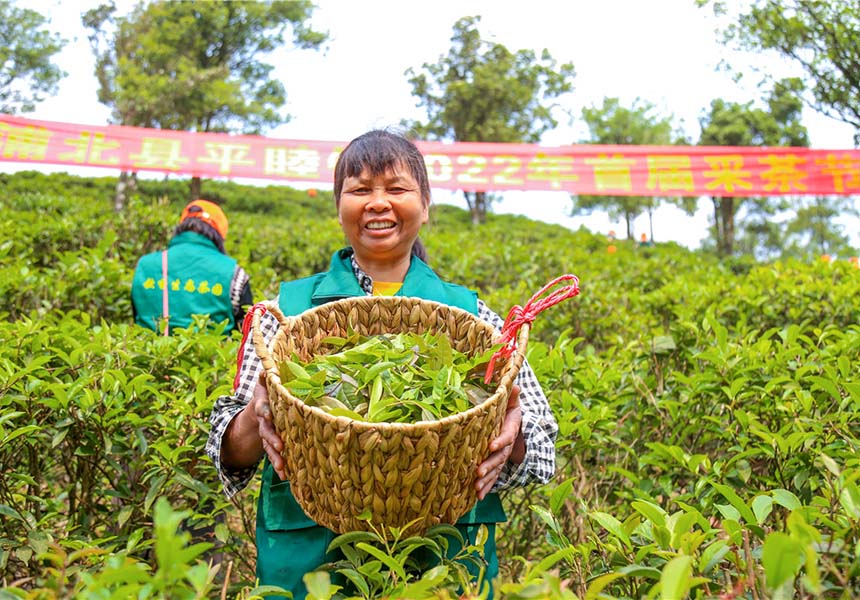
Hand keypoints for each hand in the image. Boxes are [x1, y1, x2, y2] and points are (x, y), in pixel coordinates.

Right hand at [252, 378, 285, 479]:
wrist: (260, 407)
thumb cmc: (268, 393)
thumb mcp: (265, 383)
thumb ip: (265, 377)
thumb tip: (265, 369)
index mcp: (263, 406)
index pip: (263, 408)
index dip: (265, 412)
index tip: (268, 415)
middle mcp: (263, 422)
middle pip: (266, 431)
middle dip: (272, 439)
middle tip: (280, 447)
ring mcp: (267, 435)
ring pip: (269, 447)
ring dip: (275, 458)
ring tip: (282, 468)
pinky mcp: (273, 444)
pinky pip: (275, 456)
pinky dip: (279, 466)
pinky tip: (286, 477)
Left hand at [475, 384, 524, 499]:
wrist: (517, 424)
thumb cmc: (510, 410)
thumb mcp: (512, 402)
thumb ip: (512, 396)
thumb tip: (515, 385)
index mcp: (510, 429)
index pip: (506, 436)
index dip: (500, 441)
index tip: (491, 445)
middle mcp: (507, 446)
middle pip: (499, 458)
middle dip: (489, 466)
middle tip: (478, 473)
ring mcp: (502, 457)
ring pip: (495, 470)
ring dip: (487, 481)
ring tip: (476, 489)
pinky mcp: (497, 465)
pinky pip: (493, 477)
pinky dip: (486, 488)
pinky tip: (477, 497)